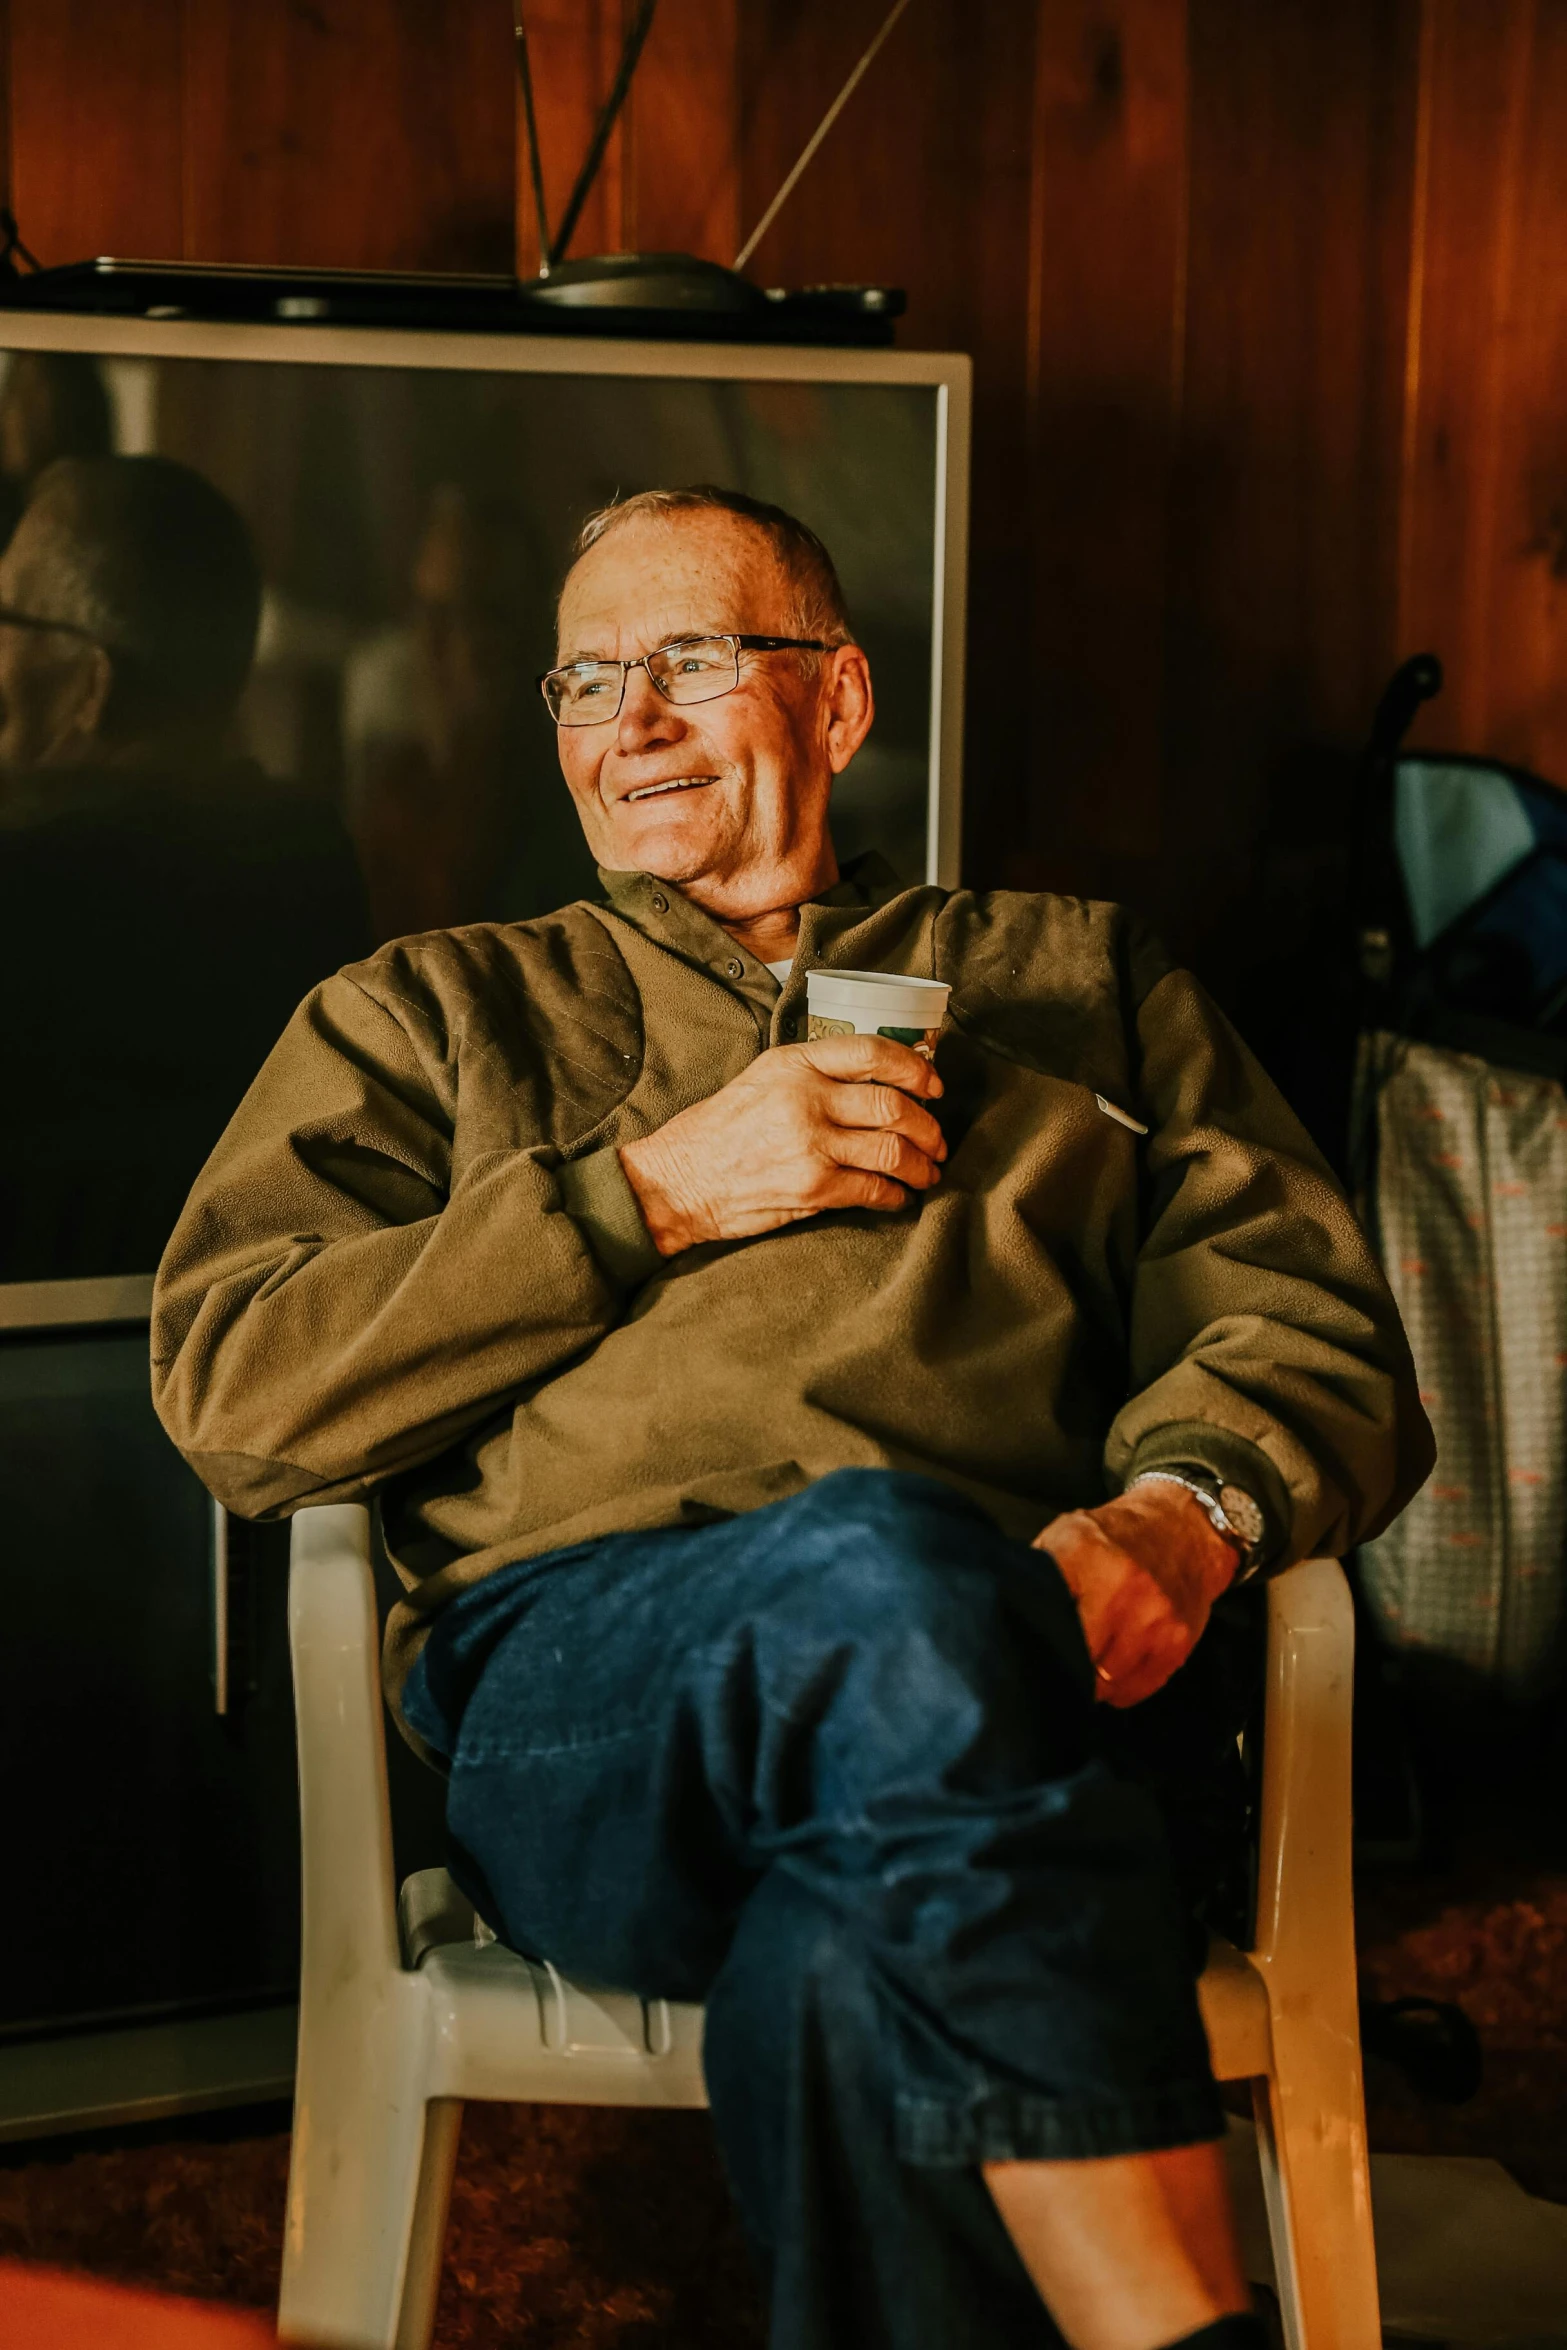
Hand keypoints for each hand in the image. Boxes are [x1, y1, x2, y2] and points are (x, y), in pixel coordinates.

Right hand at [619, 1032, 945, 1254]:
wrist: (678, 1180)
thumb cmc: (720, 1130)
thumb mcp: (764, 1078)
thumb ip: (816, 1074)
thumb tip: (880, 1083)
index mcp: (796, 1063)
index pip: (873, 1053)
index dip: (916, 1069)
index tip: (933, 1086)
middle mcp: (806, 1098)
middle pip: (894, 1107)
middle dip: (929, 1129)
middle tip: (937, 1142)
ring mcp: (810, 1145)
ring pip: (893, 1151)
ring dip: (921, 1166)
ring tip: (926, 1172)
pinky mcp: (811, 1188)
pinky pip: (874, 1189)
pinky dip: (895, 1195)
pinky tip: (897, 1196)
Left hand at [1033, 1482, 1241, 1707]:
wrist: (1183, 1529)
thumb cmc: (1116, 1536)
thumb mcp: (1067, 1534)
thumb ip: (1038, 1572)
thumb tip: (1008, 1613)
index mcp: (1085, 1556)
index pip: (1047, 1619)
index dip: (1035, 1641)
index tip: (1029, 1651)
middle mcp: (1123, 1589)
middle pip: (1077, 1658)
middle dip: (1064, 1664)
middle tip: (1058, 1658)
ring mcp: (1155, 1619)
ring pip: (1107, 1683)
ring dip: (1094, 1681)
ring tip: (1089, 1660)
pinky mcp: (1178, 1644)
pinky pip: (1138, 1689)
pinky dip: (1121, 1688)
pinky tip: (1115, 1665)